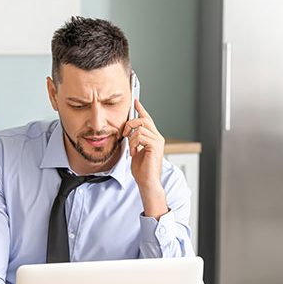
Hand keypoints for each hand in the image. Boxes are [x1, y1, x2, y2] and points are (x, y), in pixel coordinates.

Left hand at [122, 99, 167, 218]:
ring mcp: (158, 141)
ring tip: (131, 149)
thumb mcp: (136, 150)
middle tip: (124, 133)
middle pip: (143, 120)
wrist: (147, 181)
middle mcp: (158, 138)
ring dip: (131, 139)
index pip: (148, 119)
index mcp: (154, 138)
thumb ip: (134, 139)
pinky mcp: (155, 146)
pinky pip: (140, 136)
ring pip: (140, 128)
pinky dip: (133, 144)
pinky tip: (134, 153)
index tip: (135, 101)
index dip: (141, 109)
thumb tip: (128, 131)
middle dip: (131, 124)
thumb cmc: (142, 169)